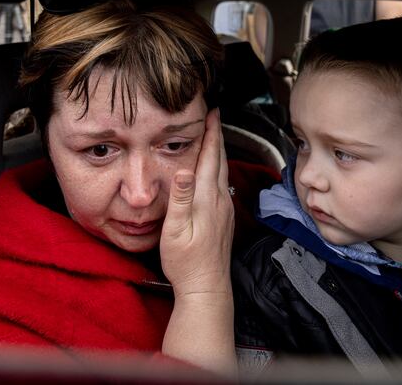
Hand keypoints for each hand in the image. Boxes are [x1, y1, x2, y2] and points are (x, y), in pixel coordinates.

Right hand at [160, 108, 233, 296]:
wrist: (206, 288)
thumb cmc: (186, 262)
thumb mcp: (176, 230)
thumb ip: (181, 199)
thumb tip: (184, 169)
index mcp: (207, 199)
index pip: (210, 158)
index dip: (210, 134)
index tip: (211, 113)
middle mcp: (220, 201)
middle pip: (219, 160)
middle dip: (216, 136)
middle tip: (212, 116)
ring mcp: (225, 210)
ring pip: (222, 172)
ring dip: (217, 152)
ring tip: (211, 137)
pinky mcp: (224, 219)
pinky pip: (221, 184)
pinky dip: (217, 169)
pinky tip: (211, 172)